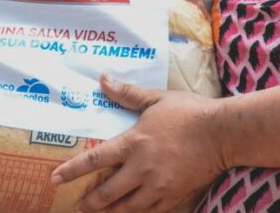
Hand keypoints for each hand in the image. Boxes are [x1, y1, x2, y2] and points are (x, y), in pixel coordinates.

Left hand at [50, 74, 227, 212]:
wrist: (224, 133)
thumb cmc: (190, 112)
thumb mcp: (156, 99)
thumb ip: (127, 94)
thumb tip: (102, 80)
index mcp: (133, 143)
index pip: (95, 159)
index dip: (72, 171)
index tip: (55, 178)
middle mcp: (142, 169)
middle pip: (107, 192)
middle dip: (89, 202)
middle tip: (78, 206)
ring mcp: (158, 186)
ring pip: (127, 207)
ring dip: (110, 212)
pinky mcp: (174, 196)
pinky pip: (150, 212)